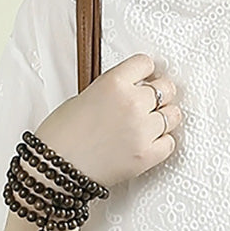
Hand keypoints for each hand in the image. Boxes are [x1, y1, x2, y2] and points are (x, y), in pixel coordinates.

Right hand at [33, 54, 182, 192]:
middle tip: (152, 102)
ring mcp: (142, 130)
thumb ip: (113, 91)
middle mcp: (132, 103)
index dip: (146, 72)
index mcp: (114, 83)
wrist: (56, 167)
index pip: (145, 64)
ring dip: (164, 118)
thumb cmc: (62, 134)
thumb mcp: (85, 96)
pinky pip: (170, 143)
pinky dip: (163, 142)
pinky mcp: (147, 155)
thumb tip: (131, 92)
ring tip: (151, 124)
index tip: (145, 78)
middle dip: (159, 94)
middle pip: (166, 88)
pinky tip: (150, 142)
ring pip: (173, 115)